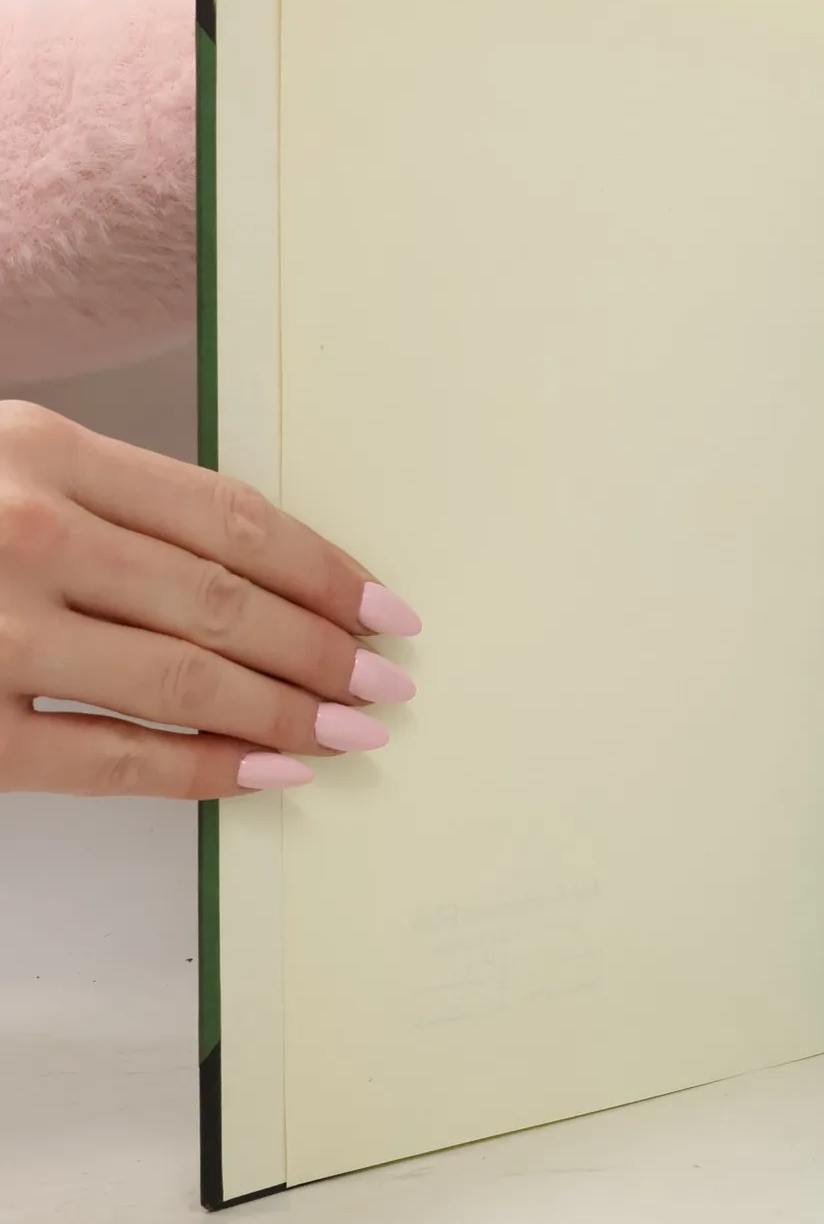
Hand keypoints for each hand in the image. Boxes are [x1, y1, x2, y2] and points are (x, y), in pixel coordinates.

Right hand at [0, 402, 419, 797]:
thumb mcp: (5, 468)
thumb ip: (105, 501)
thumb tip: (250, 570)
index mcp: (45, 452)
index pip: (228, 519)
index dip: (322, 571)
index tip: (383, 608)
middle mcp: (27, 535)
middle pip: (221, 601)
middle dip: (323, 650)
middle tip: (385, 681)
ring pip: (186, 682)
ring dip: (287, 713)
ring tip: (351, 729)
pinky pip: (113, 760)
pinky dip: (204, 770)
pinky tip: (268, 771)